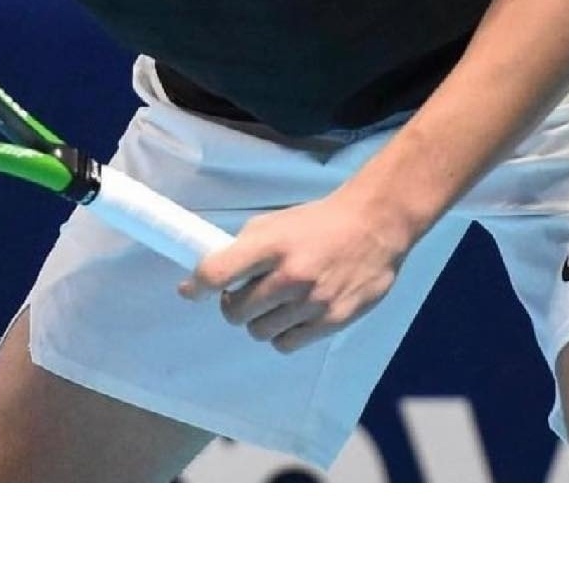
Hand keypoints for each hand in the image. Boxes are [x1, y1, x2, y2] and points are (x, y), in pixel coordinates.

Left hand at [176, 169, 411, 351]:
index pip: (217, 272)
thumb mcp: (275, 223)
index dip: (198, 286)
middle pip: (235, 312)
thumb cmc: (318, 223)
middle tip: (244, 294)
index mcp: (272, 244)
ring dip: (259, 320)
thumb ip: (240, 249)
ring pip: (259, 332)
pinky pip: (287, 344)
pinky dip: (282, 334)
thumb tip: (198, 280)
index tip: (193, 290)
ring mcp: (313, 302)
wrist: (375, 226)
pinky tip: (291, 316)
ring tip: (274, 303)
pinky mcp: (333, 321)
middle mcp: (290, 275)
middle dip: (232, 305)